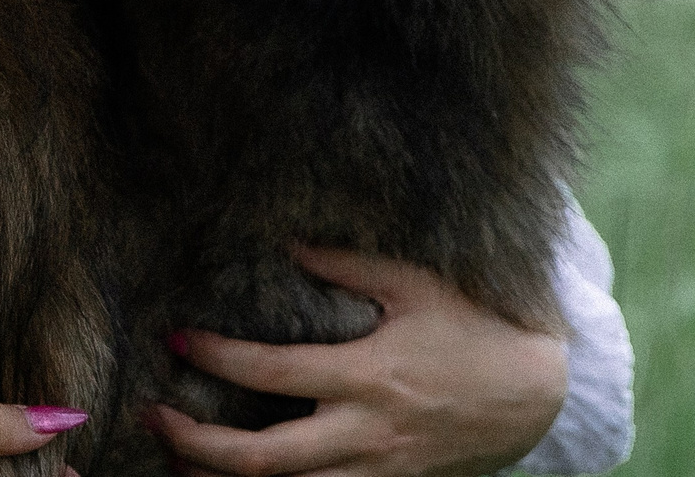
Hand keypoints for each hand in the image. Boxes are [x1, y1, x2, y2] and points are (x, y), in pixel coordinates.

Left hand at [147, 249, 565, 476]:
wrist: (540, 395)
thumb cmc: (476, 327)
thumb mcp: (417, 284)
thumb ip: (348, 264)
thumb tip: (286, 241)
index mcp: (367, 377)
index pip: (272, 374)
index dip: (217, 357)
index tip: (179, 338)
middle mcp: (365, 434)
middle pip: (261, 458)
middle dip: (197, 442)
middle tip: (155, 415)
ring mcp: (376, 471)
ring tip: (176, 460)